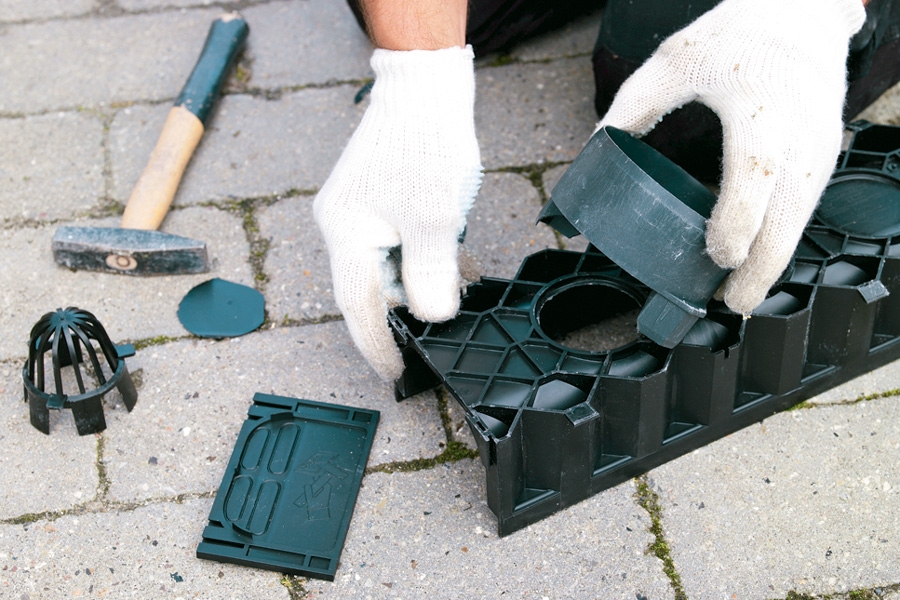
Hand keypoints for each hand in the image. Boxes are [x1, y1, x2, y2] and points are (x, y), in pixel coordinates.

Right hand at [314, 46, 481, 379]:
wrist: (423, 87)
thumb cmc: (426, 145)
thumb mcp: (437, 219)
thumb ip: (430, 275)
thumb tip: (432, 318)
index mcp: (347, 236)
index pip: (358, 309)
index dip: (377, 347)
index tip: (397, 374)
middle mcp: (342, 228)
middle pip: (366, 293)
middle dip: (399, 318)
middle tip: (431, 341)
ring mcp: (355, 214)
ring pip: (380, 271)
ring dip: (410, 291)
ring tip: (444, 303)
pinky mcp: (373, 203)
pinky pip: (389, 248)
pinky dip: (413, 265)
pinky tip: (443, 268)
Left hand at [596, 0, 865, 312]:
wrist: (798, 12)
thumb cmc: (733, 35)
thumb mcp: (674, 61)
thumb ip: (635, 106)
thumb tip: (594, 151)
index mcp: (758, 103)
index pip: (756, 171)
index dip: (740, 218)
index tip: (719, 256)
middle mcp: (799, 128)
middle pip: (790, 209)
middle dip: (763, 263)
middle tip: (732, 304)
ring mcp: (819, 141)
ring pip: (804, 213)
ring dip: (776, 258)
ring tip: (740, 296)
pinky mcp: (826, 150)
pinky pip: (807, 202)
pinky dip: (785, 236)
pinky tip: (760, 260)